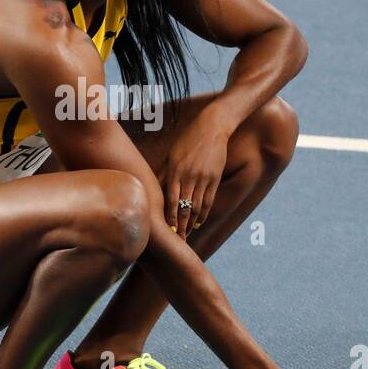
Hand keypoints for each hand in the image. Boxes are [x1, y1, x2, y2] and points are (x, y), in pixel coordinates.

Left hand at [156, 113, 228, 238]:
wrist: (212, 127)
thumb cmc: (187, 140)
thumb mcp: (171, 155)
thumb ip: (163, 174)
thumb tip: (152, 190)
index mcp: (174, 170)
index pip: (170, 200)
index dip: (169, 218)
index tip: (167, 231)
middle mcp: (188, 176)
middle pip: (183, 207)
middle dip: (180, 226)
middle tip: (177, 241)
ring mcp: (203, 177)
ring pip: (196, 206)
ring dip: (191, 223)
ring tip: (187, 235)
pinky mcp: (214, 178)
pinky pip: (209, 200)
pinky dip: (204, 213)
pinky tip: (199, 222)